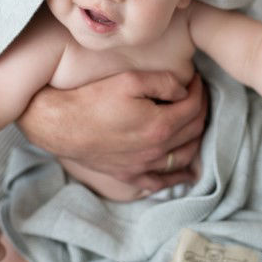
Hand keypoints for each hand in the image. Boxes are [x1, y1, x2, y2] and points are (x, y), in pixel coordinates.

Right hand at [18, 71, 206, 192]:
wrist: (60, 125)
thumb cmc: (93, 99)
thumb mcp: (129, 80)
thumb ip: (163, 82)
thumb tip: (184, 92)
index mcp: (160, 125)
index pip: (193, 107)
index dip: (199, 91)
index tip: (196, 80)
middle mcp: (157, 150)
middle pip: (193, 130)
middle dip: (201, 110)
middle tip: (196, 97)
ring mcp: (144, 166)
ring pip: (185, 156)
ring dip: (196, 139)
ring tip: (196, 124)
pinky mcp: (129, 175)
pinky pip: (161, 181)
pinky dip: (178, 177)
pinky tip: (188, 173)